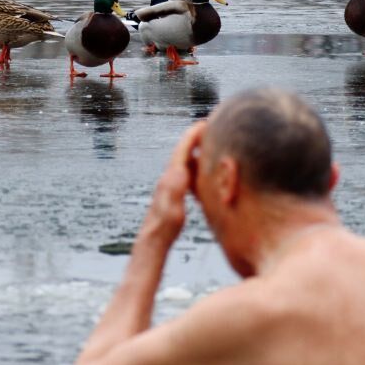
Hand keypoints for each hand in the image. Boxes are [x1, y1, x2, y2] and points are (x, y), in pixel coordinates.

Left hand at [138, 121, 206, 252]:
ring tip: (211, 146)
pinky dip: (196, 168)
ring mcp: (171, 186)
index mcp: (170, 179)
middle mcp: (169, 179)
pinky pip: (187, 175)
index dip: (193, 136)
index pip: (182, 151)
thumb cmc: (163, 228)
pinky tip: (203, 173)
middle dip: (196, 140)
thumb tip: (180, 170)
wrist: (153, 241)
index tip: (204, 124)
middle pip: (183, 153)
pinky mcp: (173, 195)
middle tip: (211, 129)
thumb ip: (174, 190)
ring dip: (197, 153)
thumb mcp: (171, 209)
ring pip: (186, 163)